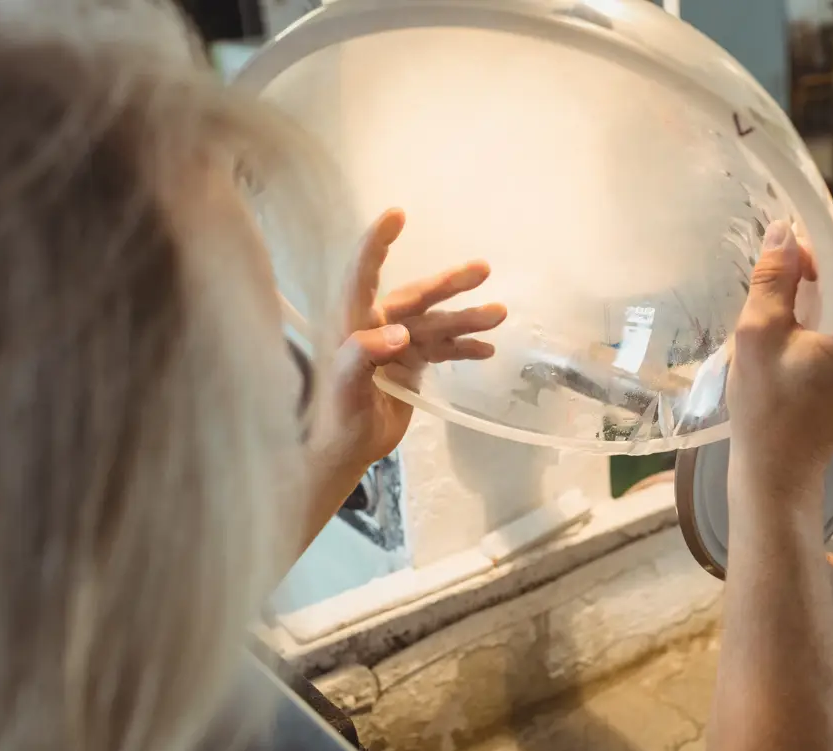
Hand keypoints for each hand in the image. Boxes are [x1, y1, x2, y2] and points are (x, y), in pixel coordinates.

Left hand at [309, 209, 506, 473]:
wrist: (341, 452)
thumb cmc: (333, 420)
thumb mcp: (343, 391)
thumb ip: (362, 357)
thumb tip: (399, 333)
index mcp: (352, 324)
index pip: (363, 275)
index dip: (377, 244)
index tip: (396, 215)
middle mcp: (375, 326)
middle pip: (416, 297)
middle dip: (449, 283)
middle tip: (483, 270)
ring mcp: (396, 345)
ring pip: (436, 324)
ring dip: (466, 319)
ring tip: (499, 314)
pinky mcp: (409, 365)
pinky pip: (442, 348)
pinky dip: (464, 347)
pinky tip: (487, 348)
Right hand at [726, 221, 832, 487]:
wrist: (779, 470)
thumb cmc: (765, 409)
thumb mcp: (758, 335)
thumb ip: (774, 278)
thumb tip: (784, 233)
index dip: (829, 251)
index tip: (792, 254)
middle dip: (826, 278)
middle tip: (783, 287)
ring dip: (830, 303)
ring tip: (790, 319)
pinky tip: (805, 343)